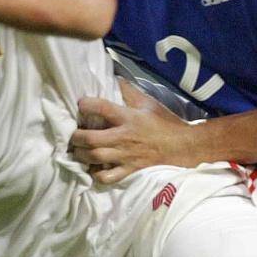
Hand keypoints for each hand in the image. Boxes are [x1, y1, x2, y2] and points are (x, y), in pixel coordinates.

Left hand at [69, 80, 203, 183]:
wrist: (182, 147)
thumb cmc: (164, 123)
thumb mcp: (147, 103)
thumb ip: (129, 92)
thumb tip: (114, 78)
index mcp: (128, 118)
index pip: (102, 108)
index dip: (86, 105)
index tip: (80, 104)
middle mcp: (124, 138)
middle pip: (91, 139)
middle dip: (76, 137)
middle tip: (73, 134)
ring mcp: (126, 156)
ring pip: (95, 158)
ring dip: (81, 154)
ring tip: (78, 150)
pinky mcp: (129, 171)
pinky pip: (107, 177)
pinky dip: (96, 174)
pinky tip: (93, 168)